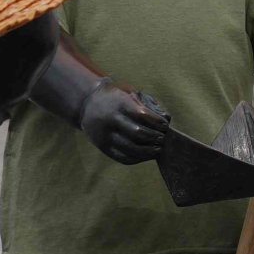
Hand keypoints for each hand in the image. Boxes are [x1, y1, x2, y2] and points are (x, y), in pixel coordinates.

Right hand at [31, 47, 182, 164]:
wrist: (86, 104)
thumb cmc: (115, 98)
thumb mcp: (128, 93)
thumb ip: (147, 105)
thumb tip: (167, 119)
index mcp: (119, 104)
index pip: (141, 115)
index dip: (156, 122)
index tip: (165, 125)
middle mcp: (110, 120)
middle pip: (137, 133)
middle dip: (154, 137)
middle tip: (163, 138)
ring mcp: (105, 135)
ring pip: (131, 148)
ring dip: (148, 151)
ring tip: (158, 149)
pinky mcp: (103, 147)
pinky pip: (122, 158)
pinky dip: (138, 159)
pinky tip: (147, 155)